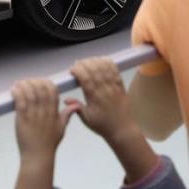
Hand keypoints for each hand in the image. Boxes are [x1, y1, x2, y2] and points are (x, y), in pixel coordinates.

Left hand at [11, 78, 75, 188]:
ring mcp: (34, 115)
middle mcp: (45, 112)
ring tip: (17, 84)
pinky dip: (17, 93)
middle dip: (33, 81)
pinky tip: (13, 90)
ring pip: (30, 93)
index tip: (38, 82)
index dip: (46, 82)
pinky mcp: (23, 119)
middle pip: (41, 88)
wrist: (38, 156)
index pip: (53, 90)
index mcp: (54, 112)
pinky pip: (20, 101)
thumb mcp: (61, 128)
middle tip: (26, 82)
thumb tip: (75, 106)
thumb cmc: (49, 144)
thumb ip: (67, 115)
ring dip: (23, 85)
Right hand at [69, 58, 157, 183]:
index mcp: (94, 98)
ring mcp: (114, 86)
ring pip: (105, 68)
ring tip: (88, 60)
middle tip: (78, 63)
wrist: (122, 129)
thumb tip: (66, 100)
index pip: (85, 79)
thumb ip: (77, 108)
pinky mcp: (121, 86)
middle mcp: (104, 90)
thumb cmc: (102, 125)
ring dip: (95, 61)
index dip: (77, 70)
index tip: (72, 70)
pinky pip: (116, 71)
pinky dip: (109, 63)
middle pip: (94, 70)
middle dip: (84, 63)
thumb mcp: (87, 119)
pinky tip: (102, 59)